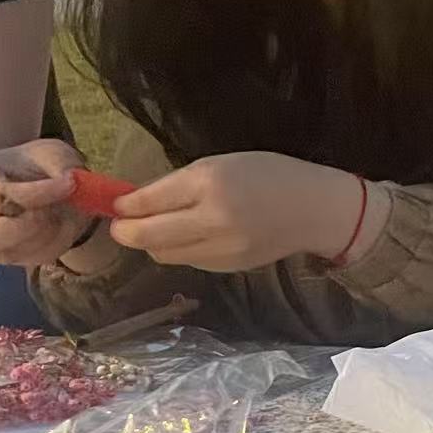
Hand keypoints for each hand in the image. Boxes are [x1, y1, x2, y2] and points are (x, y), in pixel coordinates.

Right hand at [0, 138, 88, 265]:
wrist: (45, 188)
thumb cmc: (36, 166)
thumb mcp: (50, 152)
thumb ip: (59, 164)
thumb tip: (69, 182)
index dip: (38, 193)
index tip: (70, 183)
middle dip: (32, 223)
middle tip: (55, 206)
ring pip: (21, 250)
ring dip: (54, 229)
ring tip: (61, 207)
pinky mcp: (13, 260)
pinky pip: (42, 256)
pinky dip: (62, 239)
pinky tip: (61, 221)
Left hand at [112, 152, 361, 271]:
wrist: (315, 208)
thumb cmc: (269, 175)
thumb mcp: (222, 165)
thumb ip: (178, 184)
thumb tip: (133, 203)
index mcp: (210, 183)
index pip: (148, 201)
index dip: (124, 205)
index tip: (117, 203)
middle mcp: (213, 219)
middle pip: (146, 236)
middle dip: (125, 231)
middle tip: (121, 225)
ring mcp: (221, 248)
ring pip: (163, 253)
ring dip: (154, 241)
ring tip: (164, 227)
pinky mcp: (228, 267)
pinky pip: (188, 260)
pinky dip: (182, 249)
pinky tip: (196, 236)